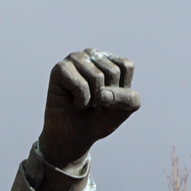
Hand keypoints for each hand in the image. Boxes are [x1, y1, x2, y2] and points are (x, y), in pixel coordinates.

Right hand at [38, 49, 140, 168]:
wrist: (74, 136)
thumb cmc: (98, 119)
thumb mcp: (124, 109)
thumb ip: (129, 98)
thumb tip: (102, 93)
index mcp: (110, 59)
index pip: (126, 66)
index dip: (121, 90)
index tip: (109, 99)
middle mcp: (91, 54)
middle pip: (112, 72)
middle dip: (106, 96)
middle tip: (93, 103)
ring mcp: (75, 59)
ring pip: (97, 77)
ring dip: (92, 100)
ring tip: (82, 102)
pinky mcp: (60, 68)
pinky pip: (80, 85)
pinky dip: (80, 100)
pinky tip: (72, 102)